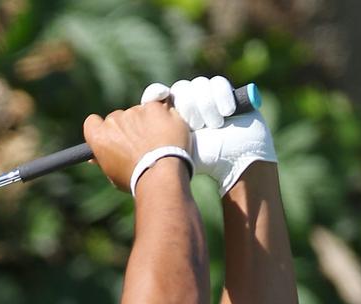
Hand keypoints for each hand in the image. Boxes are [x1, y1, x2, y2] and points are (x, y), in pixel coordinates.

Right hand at [83, 102, 189, 193]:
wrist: (160, 174)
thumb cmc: (135, 179)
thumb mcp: (113, 173)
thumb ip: (104, 159)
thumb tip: (94, 157)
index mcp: (100, 136)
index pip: (92, 122)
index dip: (102, 128)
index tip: (111, 136)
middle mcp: (114, 120)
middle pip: (117, 117)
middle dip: (126, 126)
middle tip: (139, 143)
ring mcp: (135, 111)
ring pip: (139, 111)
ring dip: (146, 121)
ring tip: (158, 142)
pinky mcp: (155, 107)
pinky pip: (159, 104)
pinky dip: (163, 114)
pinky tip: (169, 129)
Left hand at [141, 76, 276, 195]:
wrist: (234, 162)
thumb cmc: (201, 161)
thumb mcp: (170, 150)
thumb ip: (149, 138)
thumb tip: (126, 126)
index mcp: (170, 116)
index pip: (158, 93)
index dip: (156, 92)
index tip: (158, 96)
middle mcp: (188, 104)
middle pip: (181, 88)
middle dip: (189, 107)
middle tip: (196, 126)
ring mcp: (208, 97)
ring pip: (199, 85)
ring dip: (206, 105)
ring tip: (214, 125)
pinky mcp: (227, 93)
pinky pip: (218, 83)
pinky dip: (221, 96)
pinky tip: (227, 113)